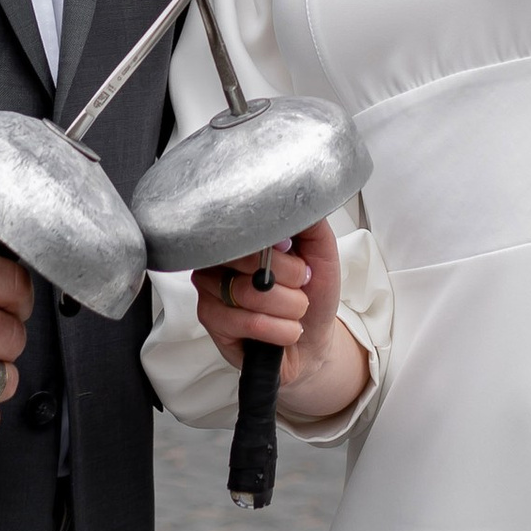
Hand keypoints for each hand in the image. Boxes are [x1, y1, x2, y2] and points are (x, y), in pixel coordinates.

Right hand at [191, 220, 368, 429]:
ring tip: (293, 312)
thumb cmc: (312, 293)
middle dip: (291, 282)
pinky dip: (280, 330)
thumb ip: (309, 220)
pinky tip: (284, 331)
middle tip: (299, 289)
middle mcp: (220, 257)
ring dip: (289, 309)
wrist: (312, 339)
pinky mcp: (210, 320)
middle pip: (251, 260)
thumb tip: (297, 191)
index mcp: (243, 236)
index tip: (301, 265)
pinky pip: (250, 322)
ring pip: (252, 293)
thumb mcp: (320, 250)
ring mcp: (210, 288)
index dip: (285, 253)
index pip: (252, 227)